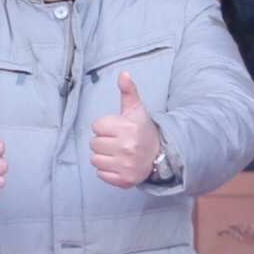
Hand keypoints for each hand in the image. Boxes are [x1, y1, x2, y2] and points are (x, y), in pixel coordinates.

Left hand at [89, 71, 161, 187]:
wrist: (160, 155)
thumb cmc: (142, 130)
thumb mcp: (136, 110)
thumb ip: (128, 91)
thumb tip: (123, 73)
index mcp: (127, 127)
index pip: (97, 126)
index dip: (105, 127)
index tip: (117, 129)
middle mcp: (126, 147)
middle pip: (93, 143)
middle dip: (103, 141)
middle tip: (118, 141)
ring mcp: (125, 165)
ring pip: (94, 159)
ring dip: (103, 156)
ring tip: (117, 153)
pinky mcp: (123, 179)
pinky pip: (100, 174)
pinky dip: (107, 170)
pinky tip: (118, 164)